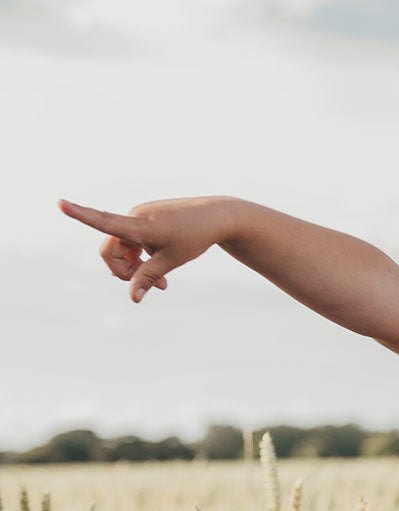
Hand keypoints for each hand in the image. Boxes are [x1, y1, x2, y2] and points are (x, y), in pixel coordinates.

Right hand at [58, 196, 234, 302]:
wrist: (215, 217)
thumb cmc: (194, 237)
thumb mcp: (172, 260)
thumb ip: (149, 278)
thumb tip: (133, 298)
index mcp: (140, 224)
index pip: (105, 221)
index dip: (81, 215)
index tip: (61, 204)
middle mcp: (134, 216)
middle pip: (112, 250)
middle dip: (125, 272)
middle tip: (153, 287)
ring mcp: (139, 216)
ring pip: (123, 248)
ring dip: (136, 267)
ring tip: (162, 283)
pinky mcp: (145, 218)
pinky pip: (134, 242)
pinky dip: (142, 258)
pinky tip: (161, 270)